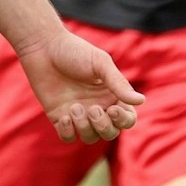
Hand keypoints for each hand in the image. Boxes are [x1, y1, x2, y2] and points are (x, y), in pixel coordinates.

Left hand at [15, 29, 142, 142]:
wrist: (44, 48)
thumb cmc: (75, 51)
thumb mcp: (100, 63)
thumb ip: (119, 83)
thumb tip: (141, 101)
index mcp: (111, 95)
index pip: (127, 119)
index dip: (124, 120)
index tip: (113, 109)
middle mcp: (97, 107)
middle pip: (110, 133)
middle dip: (104, 127)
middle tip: (93, 109)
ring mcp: (79, 114)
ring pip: (90, 137)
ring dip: (85, 127)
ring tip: (74, 107)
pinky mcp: (59, 117)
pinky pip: (68, 137)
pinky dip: (68, 132)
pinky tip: (64, 116)